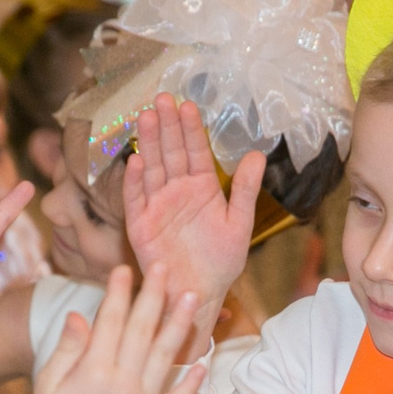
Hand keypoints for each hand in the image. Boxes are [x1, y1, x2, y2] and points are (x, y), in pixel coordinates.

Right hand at [27, 264, 208, 393]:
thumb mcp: (49, 385)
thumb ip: (68, 349)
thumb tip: (81, 315)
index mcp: (94, 372)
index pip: (111, 321)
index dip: (119, 292)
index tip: (124, 269)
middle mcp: (123, 385)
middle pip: (143, 330)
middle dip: (154, 294)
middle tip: (164, 266)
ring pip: (166, 357)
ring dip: (180, 325)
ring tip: (191, 297)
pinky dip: (192, 382)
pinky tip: (203, 363)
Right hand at [124, 95, 260, 324]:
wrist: (199, 294)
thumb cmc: (220, 263)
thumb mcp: (239, 225)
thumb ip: (245, 190)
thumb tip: (257, 154)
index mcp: (202, 189)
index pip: (195, 152)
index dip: (190, 130)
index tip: (188, 105)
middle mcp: (177, 192)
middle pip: (170, 153)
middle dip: (166, 126)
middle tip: (161, 99)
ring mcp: (157, 207)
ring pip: (152, 169)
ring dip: (148, 144)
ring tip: (146, 118)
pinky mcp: (141, 226)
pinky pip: (136, 200)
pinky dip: (135, 182)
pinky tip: (136, 161)